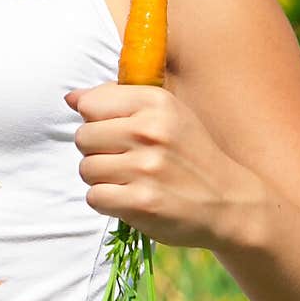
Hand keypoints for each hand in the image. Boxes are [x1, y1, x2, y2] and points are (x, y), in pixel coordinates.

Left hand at [64, 80, 265, 250]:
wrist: (229, 202)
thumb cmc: (190, 155)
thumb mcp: (166, 114)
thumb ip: (117, 101)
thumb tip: (71, 98)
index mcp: (156, 102)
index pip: (90, 104)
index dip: (96, 121)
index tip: (117, 133)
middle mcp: (150, 131)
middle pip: (83, 137)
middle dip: (96, 152)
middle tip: (123, 161)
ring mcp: (146, 168)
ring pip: (86, 169)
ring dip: (101, 179)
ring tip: (129, 180)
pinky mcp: (142, 202)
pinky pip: (95, 197)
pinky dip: (107, 201)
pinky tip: (130, 198)